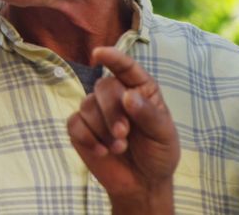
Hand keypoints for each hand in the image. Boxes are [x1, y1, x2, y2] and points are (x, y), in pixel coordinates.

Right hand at [67, 47, 179, 213]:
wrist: (143, 184)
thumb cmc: (158, 154)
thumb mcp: (163, 135)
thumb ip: (148, 114)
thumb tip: (127, 96)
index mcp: (140, 89)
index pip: (125, 67)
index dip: (112, 57)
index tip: (99, 54)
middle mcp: (116, 95)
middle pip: (103, 87)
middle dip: (112, 112)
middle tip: (123, 134)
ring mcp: (96, 111)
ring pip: (87, 105)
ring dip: (102, 130)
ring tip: (119, 148)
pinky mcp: (81, 129)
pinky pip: (75, 124)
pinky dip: (88, 139)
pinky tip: (102, 151)